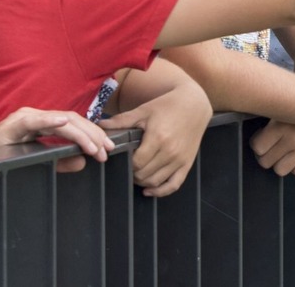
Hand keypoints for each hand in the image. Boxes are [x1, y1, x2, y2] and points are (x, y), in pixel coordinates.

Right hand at [0, 107, 115, 170]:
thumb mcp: (34, 159)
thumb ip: (58, 159)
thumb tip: (82, 162)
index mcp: (43, 123)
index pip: (75, 125)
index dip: (93, 135)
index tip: (108, 149)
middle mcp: (36, 116)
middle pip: (73, 121)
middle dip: (93, 135)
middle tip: (107, 150)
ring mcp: (25, 117)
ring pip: (61, 120)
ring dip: (80, 133)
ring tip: (94, 145)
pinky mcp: (13, 124)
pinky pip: (34, 121)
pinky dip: (50, 120)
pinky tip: (63, 123)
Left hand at [100, 82, 212, 196]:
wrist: (195, 103)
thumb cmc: (168, 105)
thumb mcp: (144, 110)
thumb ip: (121, 120)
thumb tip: (99, 126)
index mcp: (158, 138)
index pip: (136, 162)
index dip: (126, 162)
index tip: (124, 157)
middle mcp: (170, 151)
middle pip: (144, 174)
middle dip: (132, 172)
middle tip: (128, 165)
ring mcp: (180, 158)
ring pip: (155, 181)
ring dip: (142, 181)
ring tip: (136, 173)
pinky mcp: (188, 162)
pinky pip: (174, 184)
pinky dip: (161, 191)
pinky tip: (149, 190)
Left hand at [251, 119, 294, 177]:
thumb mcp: (283, 109)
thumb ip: (268, 123)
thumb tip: (255, 140)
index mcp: (281, 125)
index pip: (257, 148)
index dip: (258, 143)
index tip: (262, 138)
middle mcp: (293, 138)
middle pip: (266, 162)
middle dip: (266, 154)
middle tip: (272, 146)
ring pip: (280, 170)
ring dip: (279, 162)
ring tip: (284, 151)